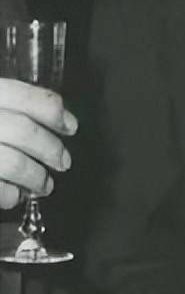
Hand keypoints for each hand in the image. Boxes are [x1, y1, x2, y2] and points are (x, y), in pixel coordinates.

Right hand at [0, 78, 76, 208]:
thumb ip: (6, 107)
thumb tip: (55, 117)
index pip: (25, 96)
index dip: (53, 112)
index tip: (69, 126)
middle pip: (23, 131)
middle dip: (51, 149)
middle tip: (63, 162)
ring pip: (11, 163)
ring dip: (35, 177)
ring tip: (44, 185)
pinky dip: (9, 194)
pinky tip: (13, 196)